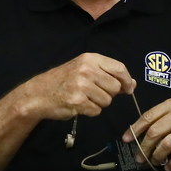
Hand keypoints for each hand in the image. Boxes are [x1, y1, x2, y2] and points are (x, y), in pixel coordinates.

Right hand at [19, 53, 134, 121]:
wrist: (38, 93)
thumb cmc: (62, 81)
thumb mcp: (84, 70)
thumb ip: (108, 75)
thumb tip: (132, 85)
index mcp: (89, 59)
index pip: (119, 68)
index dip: (126, 80)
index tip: (127, 88)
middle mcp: (87, 69)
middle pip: (115, 87)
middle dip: (108, 94)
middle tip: (93, 92)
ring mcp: (82, 85)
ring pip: (107, 101)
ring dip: (98, 103)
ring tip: (83, 98)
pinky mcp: (78, 101)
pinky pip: (96, 110)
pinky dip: (89, 111)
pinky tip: (78, 104)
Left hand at [122, 91, 170, 170]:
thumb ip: (167, 111)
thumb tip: (148, 126)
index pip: (148, 117)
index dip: (134, 129)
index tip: (125, 139)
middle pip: (155, 132)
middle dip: (144, 146)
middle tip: (139, 156)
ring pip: (168, 144)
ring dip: (157, 155)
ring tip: (153, 162)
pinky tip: (170, 167)